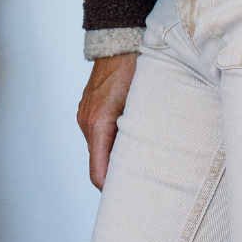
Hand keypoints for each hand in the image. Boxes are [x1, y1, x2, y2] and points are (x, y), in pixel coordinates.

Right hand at [77, 53, 136, 187]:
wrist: (117, 41)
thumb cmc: (135, 67)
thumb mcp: (144, 100)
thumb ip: (144, 130)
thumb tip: (156, 157)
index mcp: (99, 123)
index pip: (98, 171)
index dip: (111, 190)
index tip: (126, 200)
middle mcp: (87, 123)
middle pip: (98, 163)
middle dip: (115, 176)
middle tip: (139, 187)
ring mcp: (85, 117)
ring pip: (98, 150)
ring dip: (114, 158)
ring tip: (138, 165)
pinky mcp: (88, 111)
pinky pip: (98, 136)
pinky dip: (111, 144)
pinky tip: (129, 143)